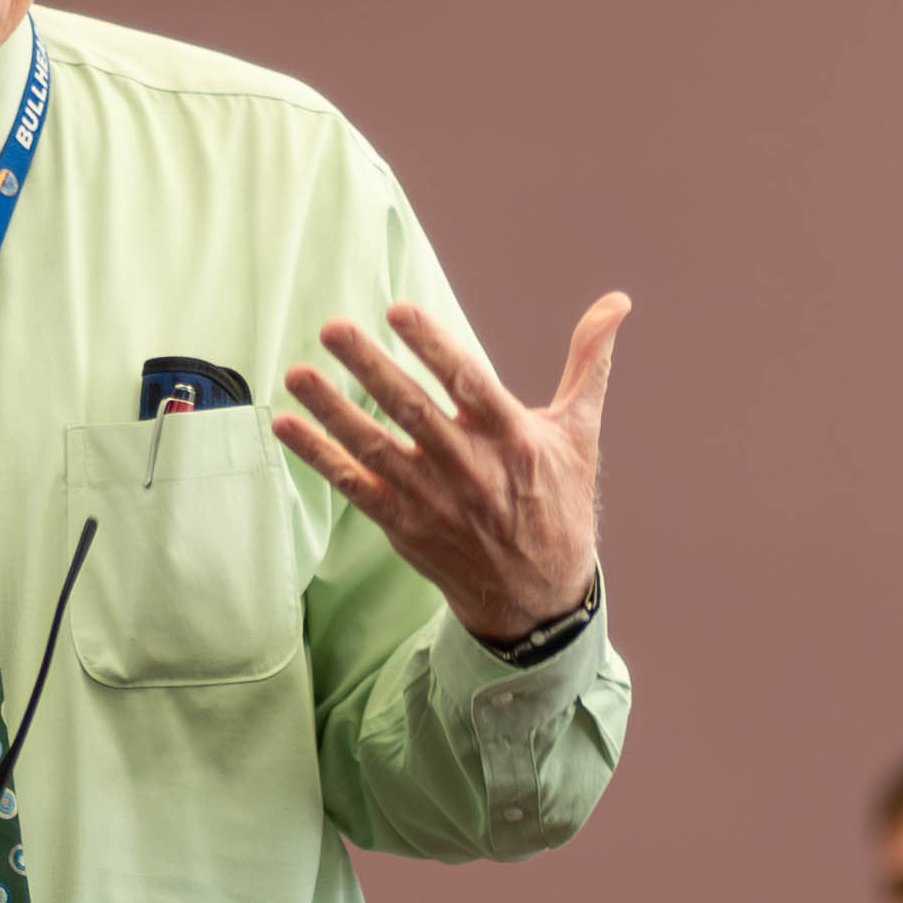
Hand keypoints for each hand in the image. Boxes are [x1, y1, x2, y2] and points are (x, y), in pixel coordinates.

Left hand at [275, 291, 627, 641]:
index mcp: (514, 441)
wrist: (538, 599)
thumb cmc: (559, 503)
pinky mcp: (405, 526)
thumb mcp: (580, 435)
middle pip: (413, 411)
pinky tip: (286, 426)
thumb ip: (589, 364)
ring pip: (376, 448)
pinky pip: (355, 487)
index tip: (399, 310)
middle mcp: (471, 471)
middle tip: (334, 328)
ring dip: (333, 410)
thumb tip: (616, 302)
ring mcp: (434, 501)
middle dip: (371, 367)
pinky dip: (319, 458)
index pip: (470, 384)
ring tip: (297, 373)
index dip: (434, 346)